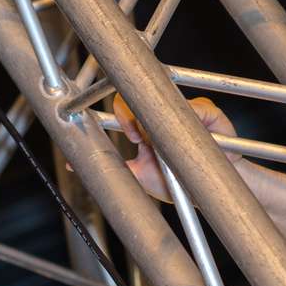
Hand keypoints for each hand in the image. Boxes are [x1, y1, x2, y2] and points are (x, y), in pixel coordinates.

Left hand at [113, 94, 241, 202]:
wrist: (208, 190)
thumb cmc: (178, 181)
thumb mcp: (139, 176)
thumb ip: (115, 167)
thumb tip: (77, 165)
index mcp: (147, 122)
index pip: (128, 103)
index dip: (125, 113)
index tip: (131, 135)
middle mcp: (165, 111)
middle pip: (146, 94)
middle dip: (141, 114)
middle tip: (141, 138)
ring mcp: (186, 108)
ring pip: (171, 100)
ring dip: (167, 122)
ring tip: (169, 142)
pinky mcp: (208, 111)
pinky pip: (198, 106)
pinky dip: (194, 119)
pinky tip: (195, 136)